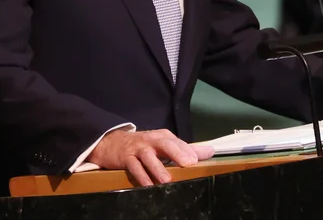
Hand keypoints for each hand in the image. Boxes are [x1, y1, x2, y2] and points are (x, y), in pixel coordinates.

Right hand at [87, 129, 214, 186]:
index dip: (188, 150)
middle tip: (188, 163)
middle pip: (165, 144)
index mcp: (162, 136)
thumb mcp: (163, 144)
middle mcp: (151, 140)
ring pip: (149, 156)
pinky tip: (147, 185)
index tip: (199, 159)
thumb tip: (210, 151)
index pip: (177, 141)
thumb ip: (185, 149)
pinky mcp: (126, 158)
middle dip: (177, 152)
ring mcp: (138, 148)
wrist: (112, 142)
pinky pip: (134, 167)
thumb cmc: (143, 145)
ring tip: (167, 179)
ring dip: (158, 167)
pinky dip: (141, 176)